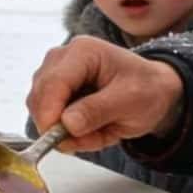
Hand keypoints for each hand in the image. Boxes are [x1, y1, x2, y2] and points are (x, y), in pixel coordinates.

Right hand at [26, 36, 185, 152]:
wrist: (153, 89)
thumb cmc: (146, 88)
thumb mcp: (130, 101)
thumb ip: (97, 111)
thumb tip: (66, 123)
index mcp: (83, 52)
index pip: (53, 83)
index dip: (49, 113)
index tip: (56, 140)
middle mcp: (62, 58)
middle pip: (39, 96)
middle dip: (59, 126)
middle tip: (90, 140)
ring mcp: (54, 74)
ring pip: (40, 110)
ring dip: (67, 131)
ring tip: (99, 132)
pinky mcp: (53, 91)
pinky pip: (48, 118)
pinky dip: (68, 132)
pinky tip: (91, 129)